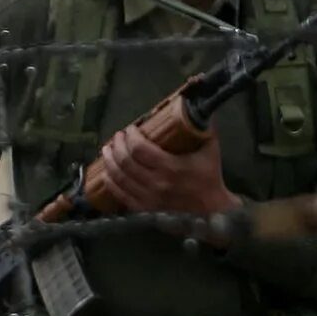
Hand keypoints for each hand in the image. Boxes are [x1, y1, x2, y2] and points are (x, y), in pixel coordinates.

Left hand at [85, 124, 237, 219]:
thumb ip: (204, 128)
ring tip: (107, 150)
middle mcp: (156, 183)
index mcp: (171, 168)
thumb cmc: (209, 178)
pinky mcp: (143, 209)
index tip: (130, 129)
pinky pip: (119, 194)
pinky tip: (106, 172)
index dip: (130, 137)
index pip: (140, 149)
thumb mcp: (210, 150)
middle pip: (125, 161)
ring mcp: (147, 198)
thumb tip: (196, 105)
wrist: (211, 210)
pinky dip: (110, 181)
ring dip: (109, 161)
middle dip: (117, 146)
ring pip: (118, 178)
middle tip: (117, 137)